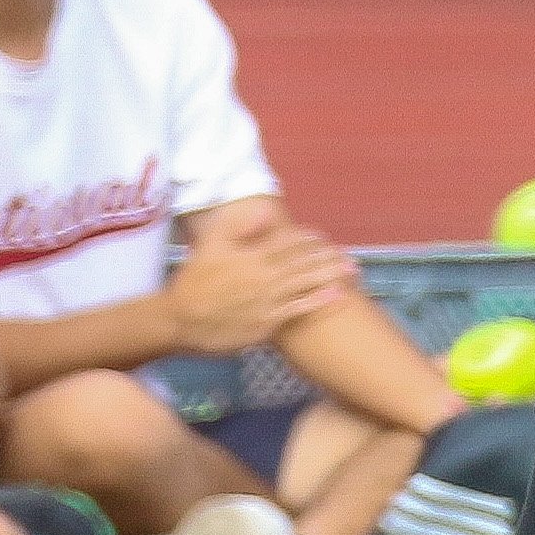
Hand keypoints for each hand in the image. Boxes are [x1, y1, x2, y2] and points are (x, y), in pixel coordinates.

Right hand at [154, 203, 362, 355]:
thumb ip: (238, 225)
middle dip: (328, 257)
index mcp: (252, 255)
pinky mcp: (267, 324)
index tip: (323, 237)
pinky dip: (318, 301)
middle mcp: (264, 277)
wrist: (181, 319)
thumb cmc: (195, 280)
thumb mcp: (211, 243)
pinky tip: (336, 295)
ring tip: (352, 270)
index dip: (309, 238)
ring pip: (305, 284)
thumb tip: (266, 210)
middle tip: (349, 255)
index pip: (288, 242)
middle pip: (304, 262)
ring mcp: (267, 301)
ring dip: (331, 275)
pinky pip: (298, 311)